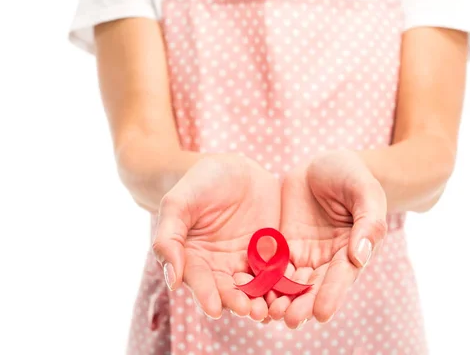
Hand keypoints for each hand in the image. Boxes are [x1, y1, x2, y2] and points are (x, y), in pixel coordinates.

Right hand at [152, 154, 279, 320]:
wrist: (233, 168)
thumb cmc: (199, 183)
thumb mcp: (178, 204)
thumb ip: (169, 239)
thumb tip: (173, 280)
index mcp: (194, 260)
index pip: (200, 282)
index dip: (206, 296)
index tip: (214, 310)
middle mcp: (220, 267)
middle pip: (230, 291)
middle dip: (239, 303)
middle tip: (249, 311)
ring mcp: (247, 261)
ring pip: (256, 288)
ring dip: (263, 300)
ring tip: (270, 309)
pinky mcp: (272, 253)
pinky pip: (279, 271)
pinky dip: (284, 283)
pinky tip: (291, 290)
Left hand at [268, 149, 387, 327]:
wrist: (324, 164)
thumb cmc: (353, 175)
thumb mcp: (365, 192)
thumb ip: (368, 223)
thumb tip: (361, 256)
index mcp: (351, 250)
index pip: (341, 277)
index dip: (332, 295)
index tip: (322, 313)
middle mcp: (326, 259)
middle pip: (313, 287)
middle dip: (301, 304)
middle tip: (289, 320)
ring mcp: (302, 253)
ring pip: (289, 282)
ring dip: (278, 298)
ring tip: (265, 313)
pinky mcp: (280, 244)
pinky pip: (268, 264)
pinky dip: (259, 278)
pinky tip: (245, 288)